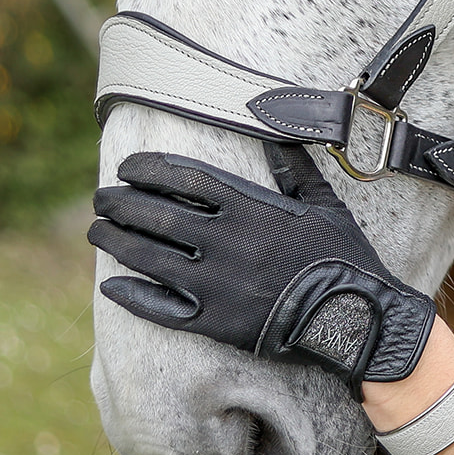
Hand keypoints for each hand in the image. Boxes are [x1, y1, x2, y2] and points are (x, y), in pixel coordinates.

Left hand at [88, 151, 435, 384]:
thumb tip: (273, 131)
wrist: (355, 316)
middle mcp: (226, 242)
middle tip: (101, 198)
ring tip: (98, 233)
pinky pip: (161, 308)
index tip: (127, 167)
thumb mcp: (322, 201)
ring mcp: (217, 284)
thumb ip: (292, 166)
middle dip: (121, 204)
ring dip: (117, 243)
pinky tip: (112, 285)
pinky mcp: (215, 323)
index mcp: (250, 207)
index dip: (149, 169)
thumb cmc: (341, 254)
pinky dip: (133, 296)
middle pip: (158, 215)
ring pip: (151, 258)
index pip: (185, 177)